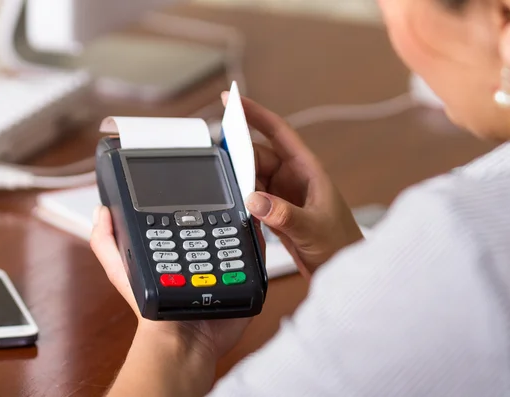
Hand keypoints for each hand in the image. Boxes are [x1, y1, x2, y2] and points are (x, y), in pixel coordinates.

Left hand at [89, 206, 252, 361]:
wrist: (183, 345)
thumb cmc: (152, 315)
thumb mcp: (120, 272)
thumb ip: (106, 244)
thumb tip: (101, 211)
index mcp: (176, 251)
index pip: (186, 220)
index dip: (191, 206)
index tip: (196, 193)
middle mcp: (201, 258)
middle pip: (215, 225)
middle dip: (220, 214)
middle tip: (223, 204)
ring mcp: (224, 270)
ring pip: (237, 238)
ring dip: (240, 226)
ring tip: (240, 214)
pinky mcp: (242, 282)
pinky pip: (254, 260)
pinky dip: (256, 246)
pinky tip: (254, 233)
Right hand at [222, 92, 362, 276]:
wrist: (344, 269)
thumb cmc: (341, 244)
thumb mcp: (313, 228)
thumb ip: (285, 215)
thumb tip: (255, 200)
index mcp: (307, 169)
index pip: (277, 131)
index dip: (254, 113)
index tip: (231, 99)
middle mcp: (293, 177)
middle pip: (257, 156)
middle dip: (239, 159)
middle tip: (224, 169)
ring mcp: (282, 195)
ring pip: (252, 178)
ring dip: (241, 184)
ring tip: (233, 195)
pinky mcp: (275, 212)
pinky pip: (252, 197)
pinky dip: (243, 201)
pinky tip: (239, 209)